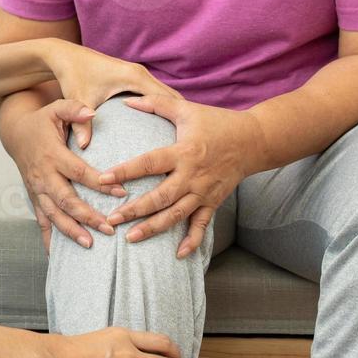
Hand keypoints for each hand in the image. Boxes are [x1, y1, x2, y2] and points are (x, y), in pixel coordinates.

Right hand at [2, 98, 125, 253]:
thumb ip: (74, 109)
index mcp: (52, 155)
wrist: (16, 134)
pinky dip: (49, 239)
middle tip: (109, 228)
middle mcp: (43, 175)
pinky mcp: (34, 199)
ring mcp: (37, 190)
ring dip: (71, 230)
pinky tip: (58, 257)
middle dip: (87, 216)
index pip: (79, 172)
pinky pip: (41, 222)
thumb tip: (92, 112)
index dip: (99, 184)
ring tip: (90, 244)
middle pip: (66, 199)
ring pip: (53, 214)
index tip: (121, 193)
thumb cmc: (42, 122)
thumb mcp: (56, 108)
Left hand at [40, 39, 180, 147]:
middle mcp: (140, 74)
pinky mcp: (133, 78)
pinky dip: (162, 110)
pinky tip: (164, 130)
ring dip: (174, 114)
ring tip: (184, 140)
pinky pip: (154, 95)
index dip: (179, 117)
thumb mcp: (79, 98)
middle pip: (170, 97)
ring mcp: (138, 75)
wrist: (64, 55)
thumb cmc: (73, 75)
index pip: (165, 98)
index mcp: (134, 77)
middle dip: (182, 118)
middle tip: (193, 143)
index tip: (191, 138)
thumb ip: (82, 123)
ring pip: (164, 96)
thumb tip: (84, 147)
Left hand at [97, 94, 267, 258]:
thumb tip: (126, 101)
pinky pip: (202, 225)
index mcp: (183, 152)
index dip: (126, 171)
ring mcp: (203, 192)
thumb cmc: (217, 122)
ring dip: (154, 228)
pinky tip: (178, 255)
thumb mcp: (185, 109)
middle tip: (112, 219)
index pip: (149, 163)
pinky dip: (192, 241)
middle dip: (135, 210)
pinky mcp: (213, 202)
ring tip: (131, 238)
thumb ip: (155, 103)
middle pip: (160, 197)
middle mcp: (192, 175)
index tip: (104, 180)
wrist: (254, 140)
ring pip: (176, 215)